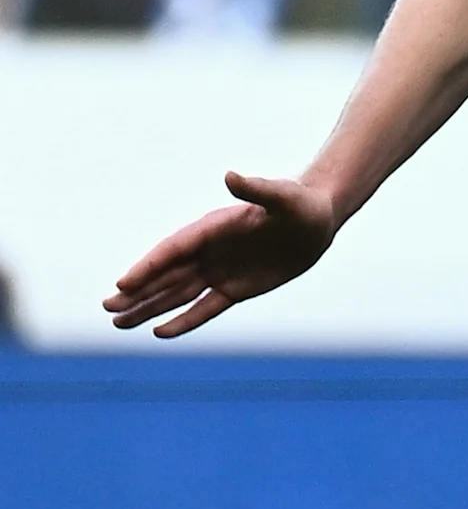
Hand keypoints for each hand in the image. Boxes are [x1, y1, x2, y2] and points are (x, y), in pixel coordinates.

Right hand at [103, 172, 339, 336]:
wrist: (317, 220)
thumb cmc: (300, 204)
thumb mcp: (283, 197)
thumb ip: (257, 189)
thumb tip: (231, 176)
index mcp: (212, 228)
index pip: (173, 250)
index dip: (148, 267)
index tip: (124, 283)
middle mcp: (209, 251)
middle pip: (166, 275)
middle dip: (137, 292)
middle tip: (107, 308)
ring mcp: (219, 270)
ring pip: (177, 294)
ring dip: (149, 307)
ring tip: (118, 322)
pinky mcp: (235, 288)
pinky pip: (205, 308)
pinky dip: (184, 320)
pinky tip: (160, 332)